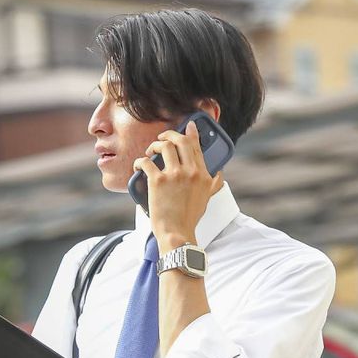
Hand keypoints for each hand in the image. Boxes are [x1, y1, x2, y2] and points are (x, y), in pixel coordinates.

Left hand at [134, 120, 220, 252]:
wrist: (177, 233)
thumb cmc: (189, 218)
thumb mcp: (206, 199)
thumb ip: (213, 185)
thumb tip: (219, 176)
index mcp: (203, 175)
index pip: (197, 146)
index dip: (191, 132)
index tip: (188, 125)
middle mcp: (191, 172)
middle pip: (180, 140)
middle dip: (170, 134)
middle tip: (163, 137)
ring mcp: (174, 175)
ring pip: (163, 146)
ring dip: (154, 146)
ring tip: (150, 152)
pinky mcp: (158, 181)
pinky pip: (146, 161)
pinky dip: (140, 162)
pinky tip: (138, 166)